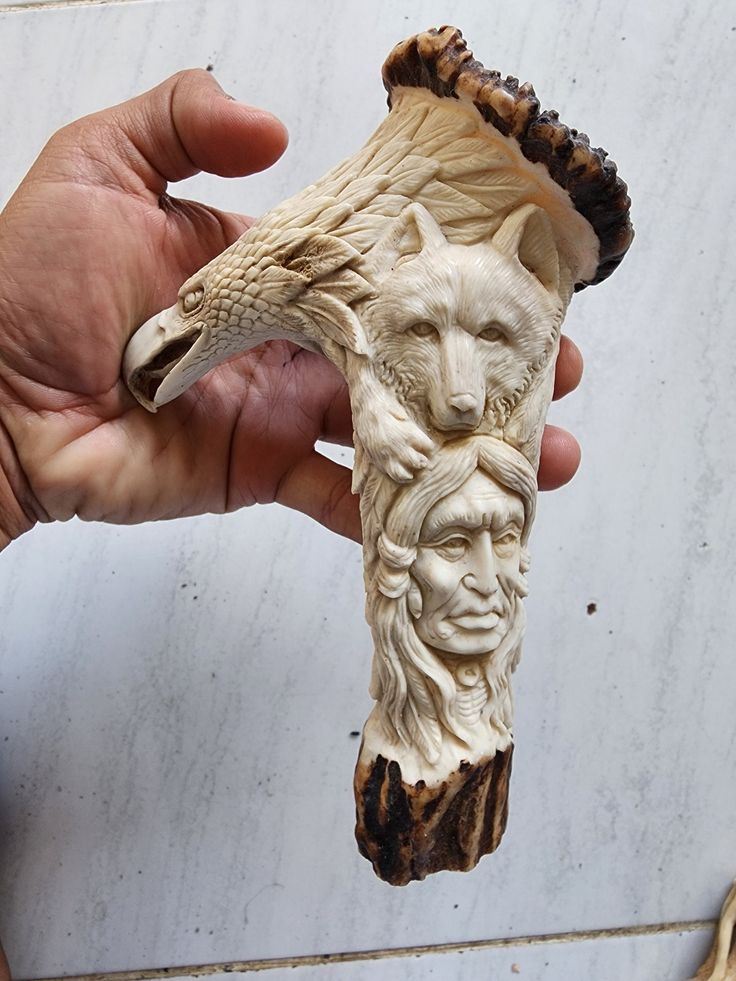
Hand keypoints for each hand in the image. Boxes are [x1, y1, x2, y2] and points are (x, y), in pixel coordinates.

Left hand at [0, 70, 581, 550]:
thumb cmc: (31, 282)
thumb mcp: (100, 168)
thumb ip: (185, 121)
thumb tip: (278, 126)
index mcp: (267, 271)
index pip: (374, 266)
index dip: (444, 270)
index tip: (512, 272)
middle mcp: (288, 343)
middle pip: (402, 351)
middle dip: (480, 360)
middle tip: (553, 368)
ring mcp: (280, 414)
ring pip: (390, 429)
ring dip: (464, 441)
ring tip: (539, 453)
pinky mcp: (263, 474)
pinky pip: (340, 497)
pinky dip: (396, 510)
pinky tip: (461, 513)